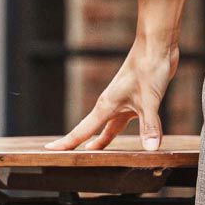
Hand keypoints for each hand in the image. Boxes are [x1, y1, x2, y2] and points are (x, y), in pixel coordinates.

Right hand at [42, 37, 179, 151]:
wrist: (156, 45)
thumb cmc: (149, 67)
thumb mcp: (150, 100)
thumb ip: (149, 125)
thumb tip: (150, 148)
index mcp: (106, 105)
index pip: (82, 130)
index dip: (66, 143)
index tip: (48, 150)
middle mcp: (111, 105)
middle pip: (92, 130)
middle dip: (81, 144)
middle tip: (70, 158)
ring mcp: (123, 102)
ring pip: (109, 126)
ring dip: (103, 140)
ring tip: (95, 153)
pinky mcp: (137, 100)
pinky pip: (125, 121)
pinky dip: (123, 130)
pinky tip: (130, 136)